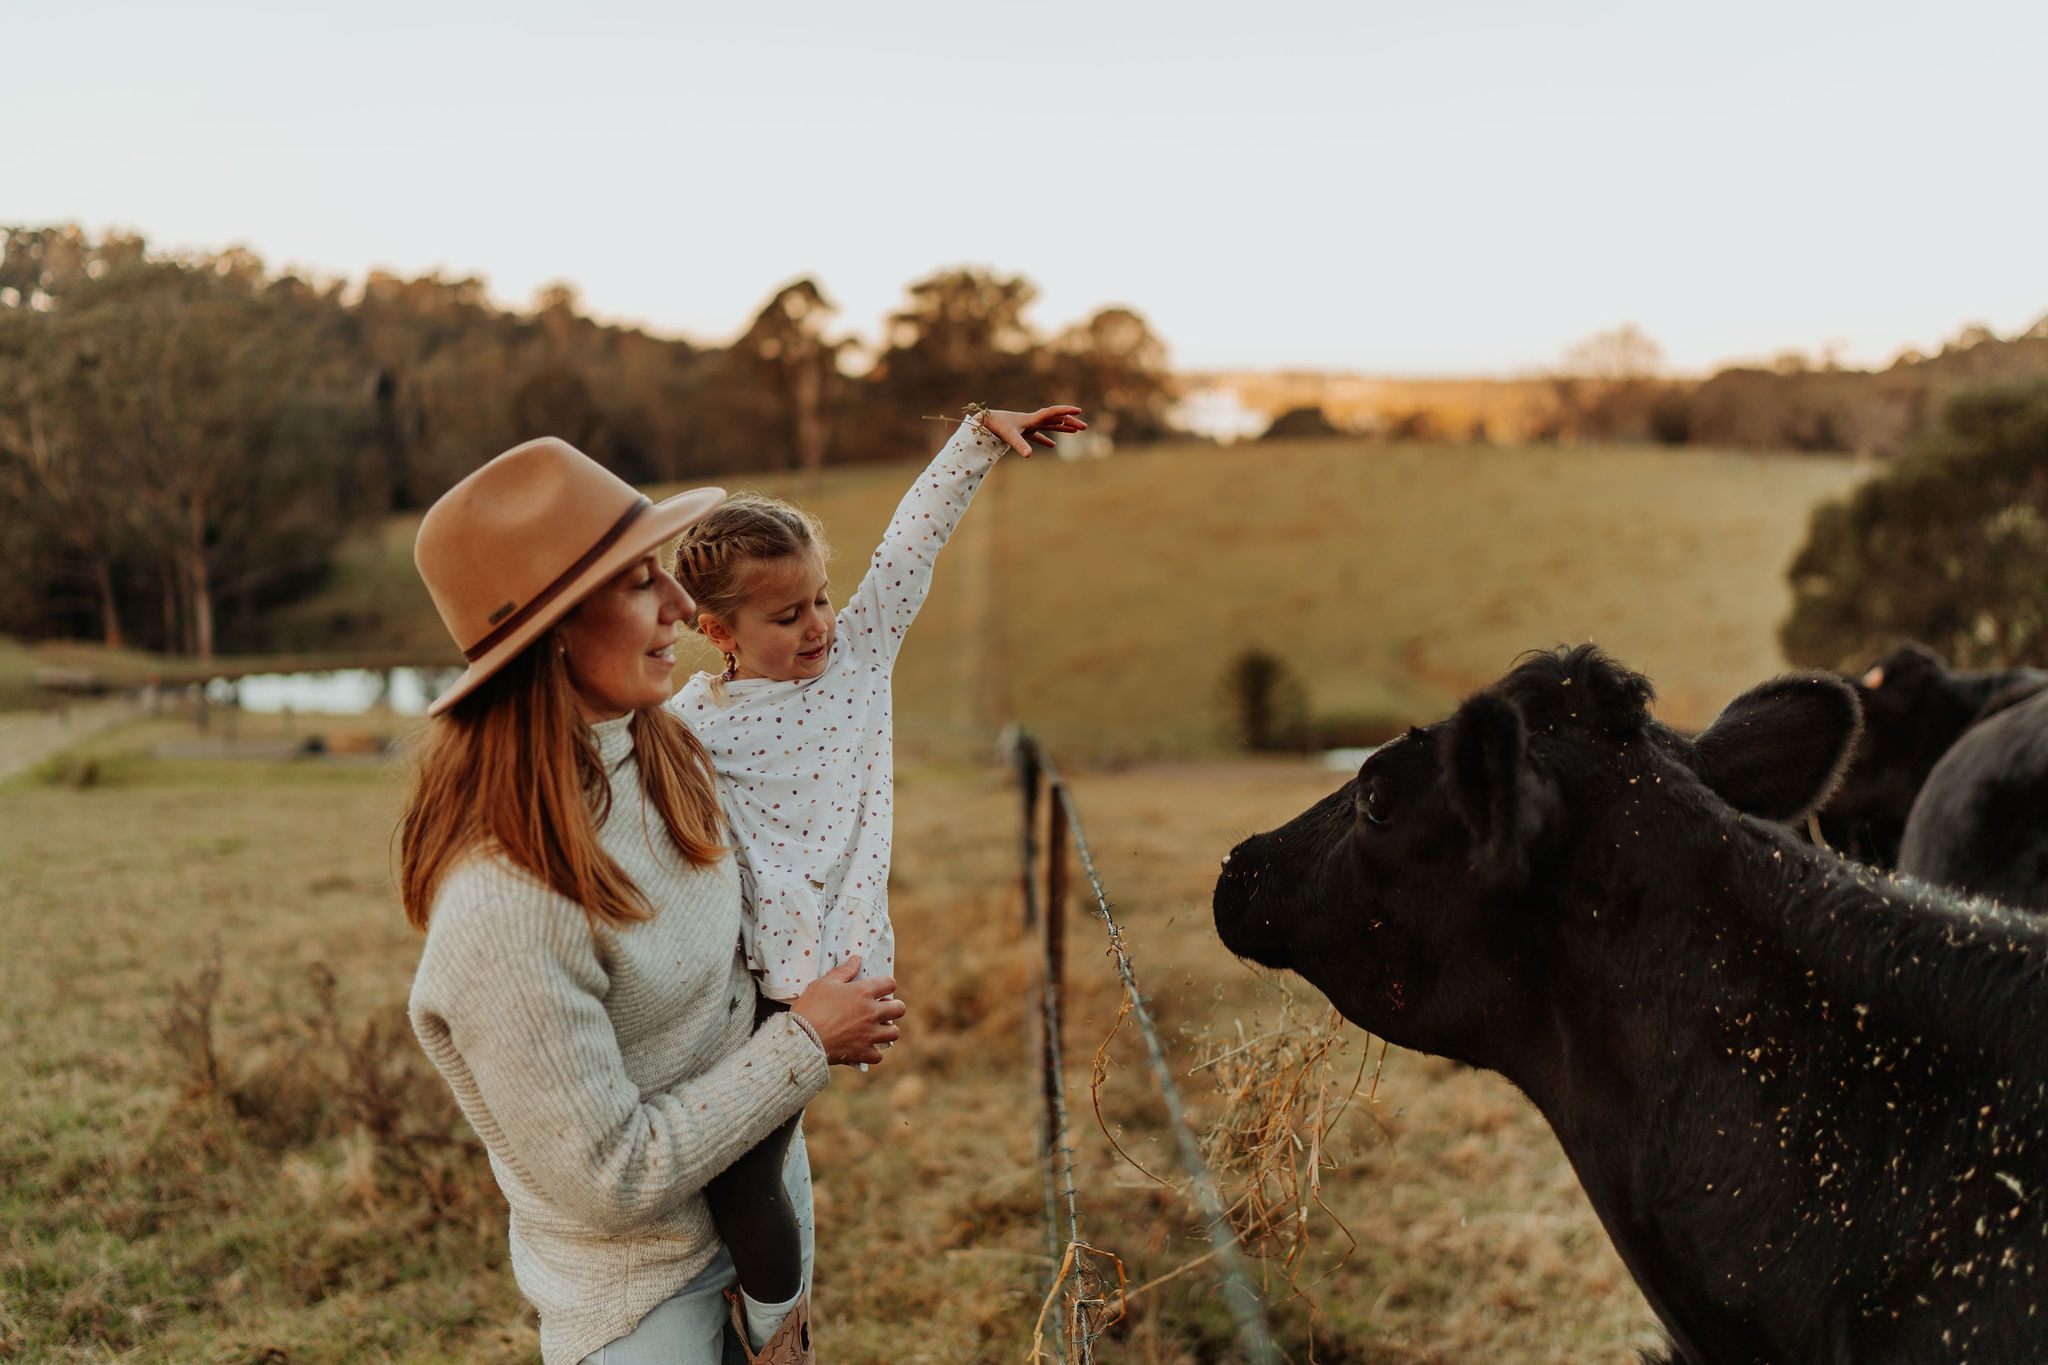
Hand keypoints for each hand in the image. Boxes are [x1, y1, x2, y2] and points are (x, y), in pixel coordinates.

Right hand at [789, 956, 905, 1065]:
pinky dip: (873, 1052)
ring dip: (887, 1030)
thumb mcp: (824, 983)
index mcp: (863, 992)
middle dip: (893, 1008)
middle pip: (899, 1009)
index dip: (886, 985)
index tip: (879, 989)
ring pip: (894, 1033)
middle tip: (881, 1010)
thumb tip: (856, 959)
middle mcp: (871, 1013)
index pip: (890, 983)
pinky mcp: (862, 1053)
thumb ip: (844, 971)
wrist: (801, 1038)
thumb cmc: (811, 1007)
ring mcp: (869, 1034)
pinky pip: (879, 1055)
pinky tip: (864, 1047)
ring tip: (876, 1029)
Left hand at [979, 405, 1086, 457]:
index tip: (1079, 410)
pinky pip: (1038, 436)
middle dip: (1070, 422)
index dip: (1066, 411)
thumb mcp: (1009, 436)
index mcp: (1032, 419)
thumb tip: (1029, 456)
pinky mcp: (1022, 433)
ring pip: (1050, 426)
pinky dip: (1047, 440)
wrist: (982, 422)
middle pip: (1056, 419)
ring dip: (1063, 427)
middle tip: (1084, 427)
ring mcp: (1027, 426)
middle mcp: (1032, 420)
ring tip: (1076, 430)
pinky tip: (1053, 446)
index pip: (1053, 412)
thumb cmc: (995, 426)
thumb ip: (1019, 445)